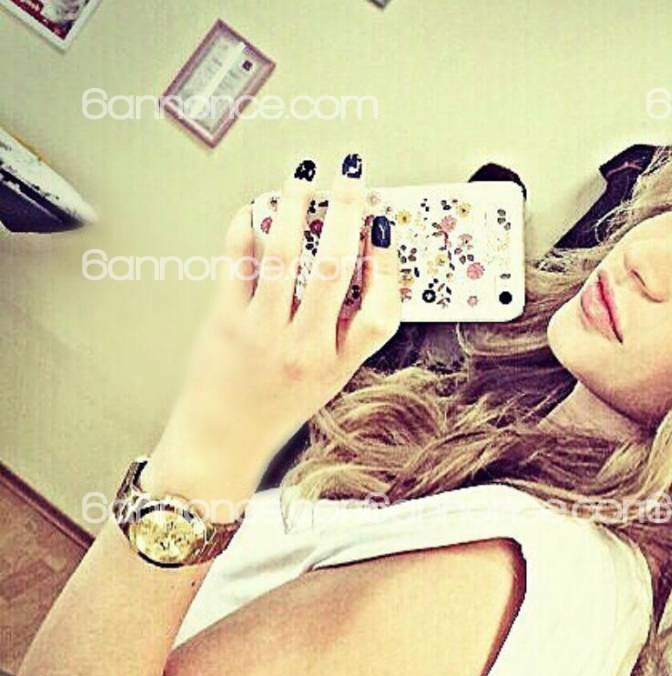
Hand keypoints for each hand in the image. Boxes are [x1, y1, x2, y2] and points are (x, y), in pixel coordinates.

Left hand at [150, 155, 399, 502]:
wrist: (222, 439)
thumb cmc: (275, 408)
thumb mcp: (328, 380)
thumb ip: (344, 333)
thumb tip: (356, 266)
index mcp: (337, 365)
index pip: (379, 312)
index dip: (387, 266)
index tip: (383, 230)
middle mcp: (304, 347)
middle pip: (334, 267)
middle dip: (346, 212)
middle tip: (350, 178)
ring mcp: (263, 332)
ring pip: (286, 253)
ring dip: (296, 206)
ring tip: (303, 180)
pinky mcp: (224, 320)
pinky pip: (238, 260)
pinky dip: (248, 226)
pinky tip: (255, 209)